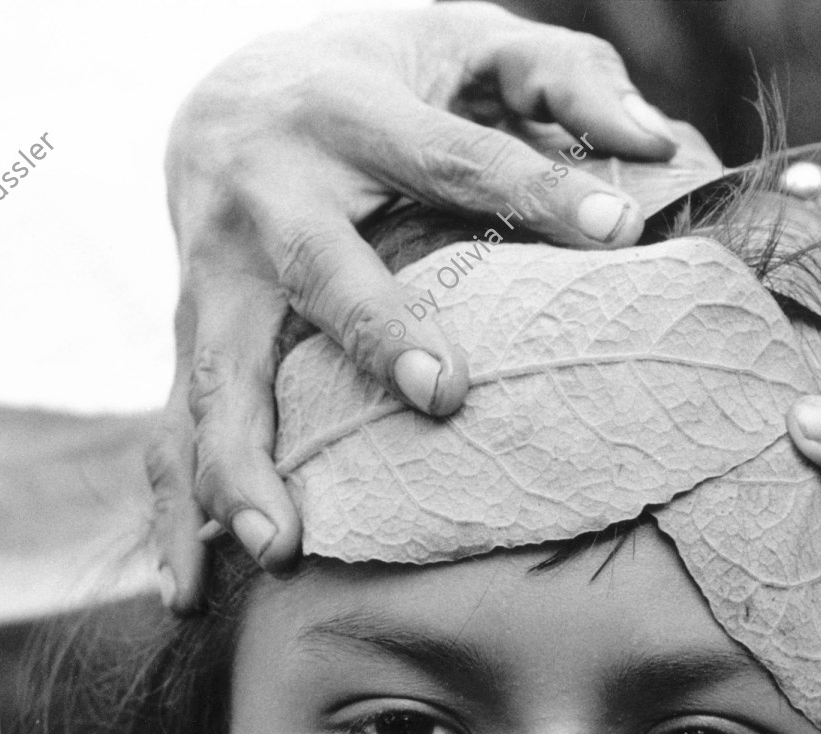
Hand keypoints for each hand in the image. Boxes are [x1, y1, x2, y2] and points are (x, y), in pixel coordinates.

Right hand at [150, 2, 678, 604]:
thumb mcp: (466, 40)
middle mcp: (266, 194)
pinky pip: (169, 427)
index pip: (451, 155)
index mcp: (345, 113)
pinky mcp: (191, 333)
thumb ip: (559, 76)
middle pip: (318, 268)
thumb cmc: (380, 75)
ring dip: (241, 460)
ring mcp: (212, 271)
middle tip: (443, 395)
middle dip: (374, 330)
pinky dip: (172, 512)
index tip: (621, 223)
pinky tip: (187, 590)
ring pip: (218, 369)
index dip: (535, 188)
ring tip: (277, 547)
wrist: (229, 90)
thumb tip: (651, 141)